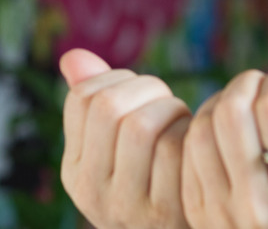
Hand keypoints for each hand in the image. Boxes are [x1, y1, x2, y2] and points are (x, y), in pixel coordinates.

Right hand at [60, 49, 191, 228]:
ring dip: (172, 109)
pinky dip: (191, 132)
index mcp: (75, 168)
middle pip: (110, 106)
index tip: (141, 93)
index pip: (84, 97)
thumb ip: (96, 103)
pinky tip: (195, 143)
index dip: (121, 79)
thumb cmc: (157, 174)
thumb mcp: (118, 145)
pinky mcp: (167, 209)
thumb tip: (72, 56)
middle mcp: (91, 191)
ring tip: (181, 121)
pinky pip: (177, 148)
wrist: (183, 226)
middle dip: (148, 89)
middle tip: (167, 103)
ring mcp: (127, 204)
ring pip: (142, 124)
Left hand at [181, 67, 267, 228]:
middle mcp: (254, 207)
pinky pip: (185, 149)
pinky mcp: (197, 213)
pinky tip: (233, 127)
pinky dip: (207, 124)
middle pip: (231, 112)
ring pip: (203, 126)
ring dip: (227, 99)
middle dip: (253, 82)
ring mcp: (219, 213)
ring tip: (253, 103)